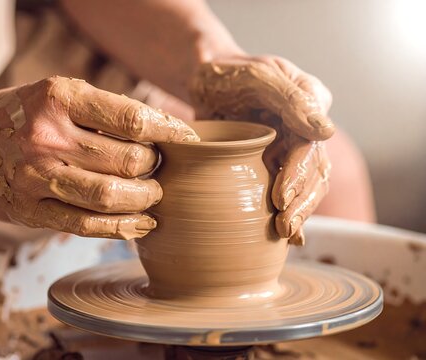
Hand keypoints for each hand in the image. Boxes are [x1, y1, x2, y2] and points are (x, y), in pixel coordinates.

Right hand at [0, 76, 197, 238]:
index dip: (170, 132)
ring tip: (154, 195)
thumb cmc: (25, 115)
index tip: (189, 140)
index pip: (134, 119)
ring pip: (112, 196)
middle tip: (160, 168)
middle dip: (156, 167)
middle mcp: (46, 136)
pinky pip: (88, 225)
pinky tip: (142, 223)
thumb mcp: (61, 95)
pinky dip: (123, 228)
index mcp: (60, 98)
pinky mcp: (30, 211)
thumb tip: (166, 132)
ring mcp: (36, 177)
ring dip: (146, 199)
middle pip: (129, 161)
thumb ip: (107, 112)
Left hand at [190, 55, 333, 243]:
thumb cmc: (230, 73)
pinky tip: (286, 237)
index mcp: (310, 105)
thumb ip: (292, 99)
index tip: (281, 199)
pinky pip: (283, 188)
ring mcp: (289, 147)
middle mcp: (305, 130)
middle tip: (284, 229)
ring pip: (302, 185)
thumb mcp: (258, 76)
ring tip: (284, 235)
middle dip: (301, 203)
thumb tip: (326, 131)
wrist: (206, 79)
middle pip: (313, 173)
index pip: (311, 147)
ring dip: (297, 212)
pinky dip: (287, 211)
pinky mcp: (270, 161)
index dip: (299, 176)